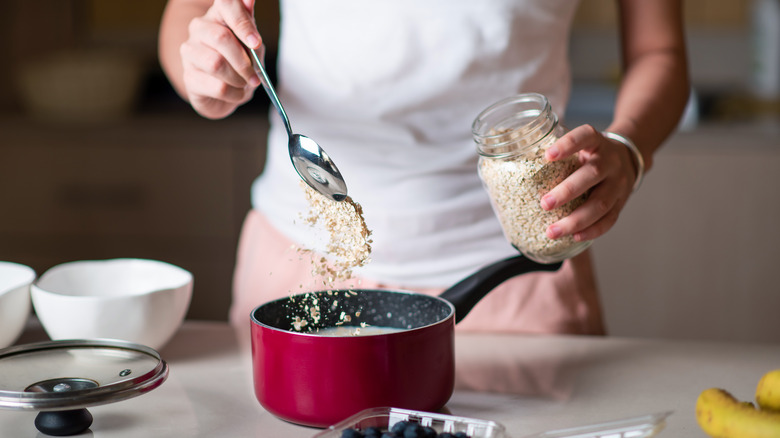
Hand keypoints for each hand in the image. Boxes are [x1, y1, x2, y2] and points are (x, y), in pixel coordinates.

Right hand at [179, 0, 262, 118]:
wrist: (227, 94)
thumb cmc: (239, 63)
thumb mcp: (251, 43)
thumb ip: (249, 23)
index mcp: (217, 15)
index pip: (225, 3)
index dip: (241, 21)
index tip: (255, 42)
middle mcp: (198, 28)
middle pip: (220, 37)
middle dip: (244, 61)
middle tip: (255, 75)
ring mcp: (189, 52)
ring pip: (216, 63)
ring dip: (238, 78)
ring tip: (245, 84)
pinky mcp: (188, 77)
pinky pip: (217, 86)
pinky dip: (234, 94)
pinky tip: (236, 93)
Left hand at [540, 124, 639, 241]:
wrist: (628, 159)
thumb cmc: (591, 155)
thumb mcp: (580, 145)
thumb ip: (558, 152)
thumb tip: (516, 162)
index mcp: (597, 143)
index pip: (585, 136)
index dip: (568, 145)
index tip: (548, 156)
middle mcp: (611, 162)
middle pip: (592, 175)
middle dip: (567, 191)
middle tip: (544, 204)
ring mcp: (618, 184)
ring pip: (600, 203)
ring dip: (575, 220)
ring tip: (552, 231)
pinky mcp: (621, 203)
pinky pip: (609, 220)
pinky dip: (592, 231)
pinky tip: (575, 237)